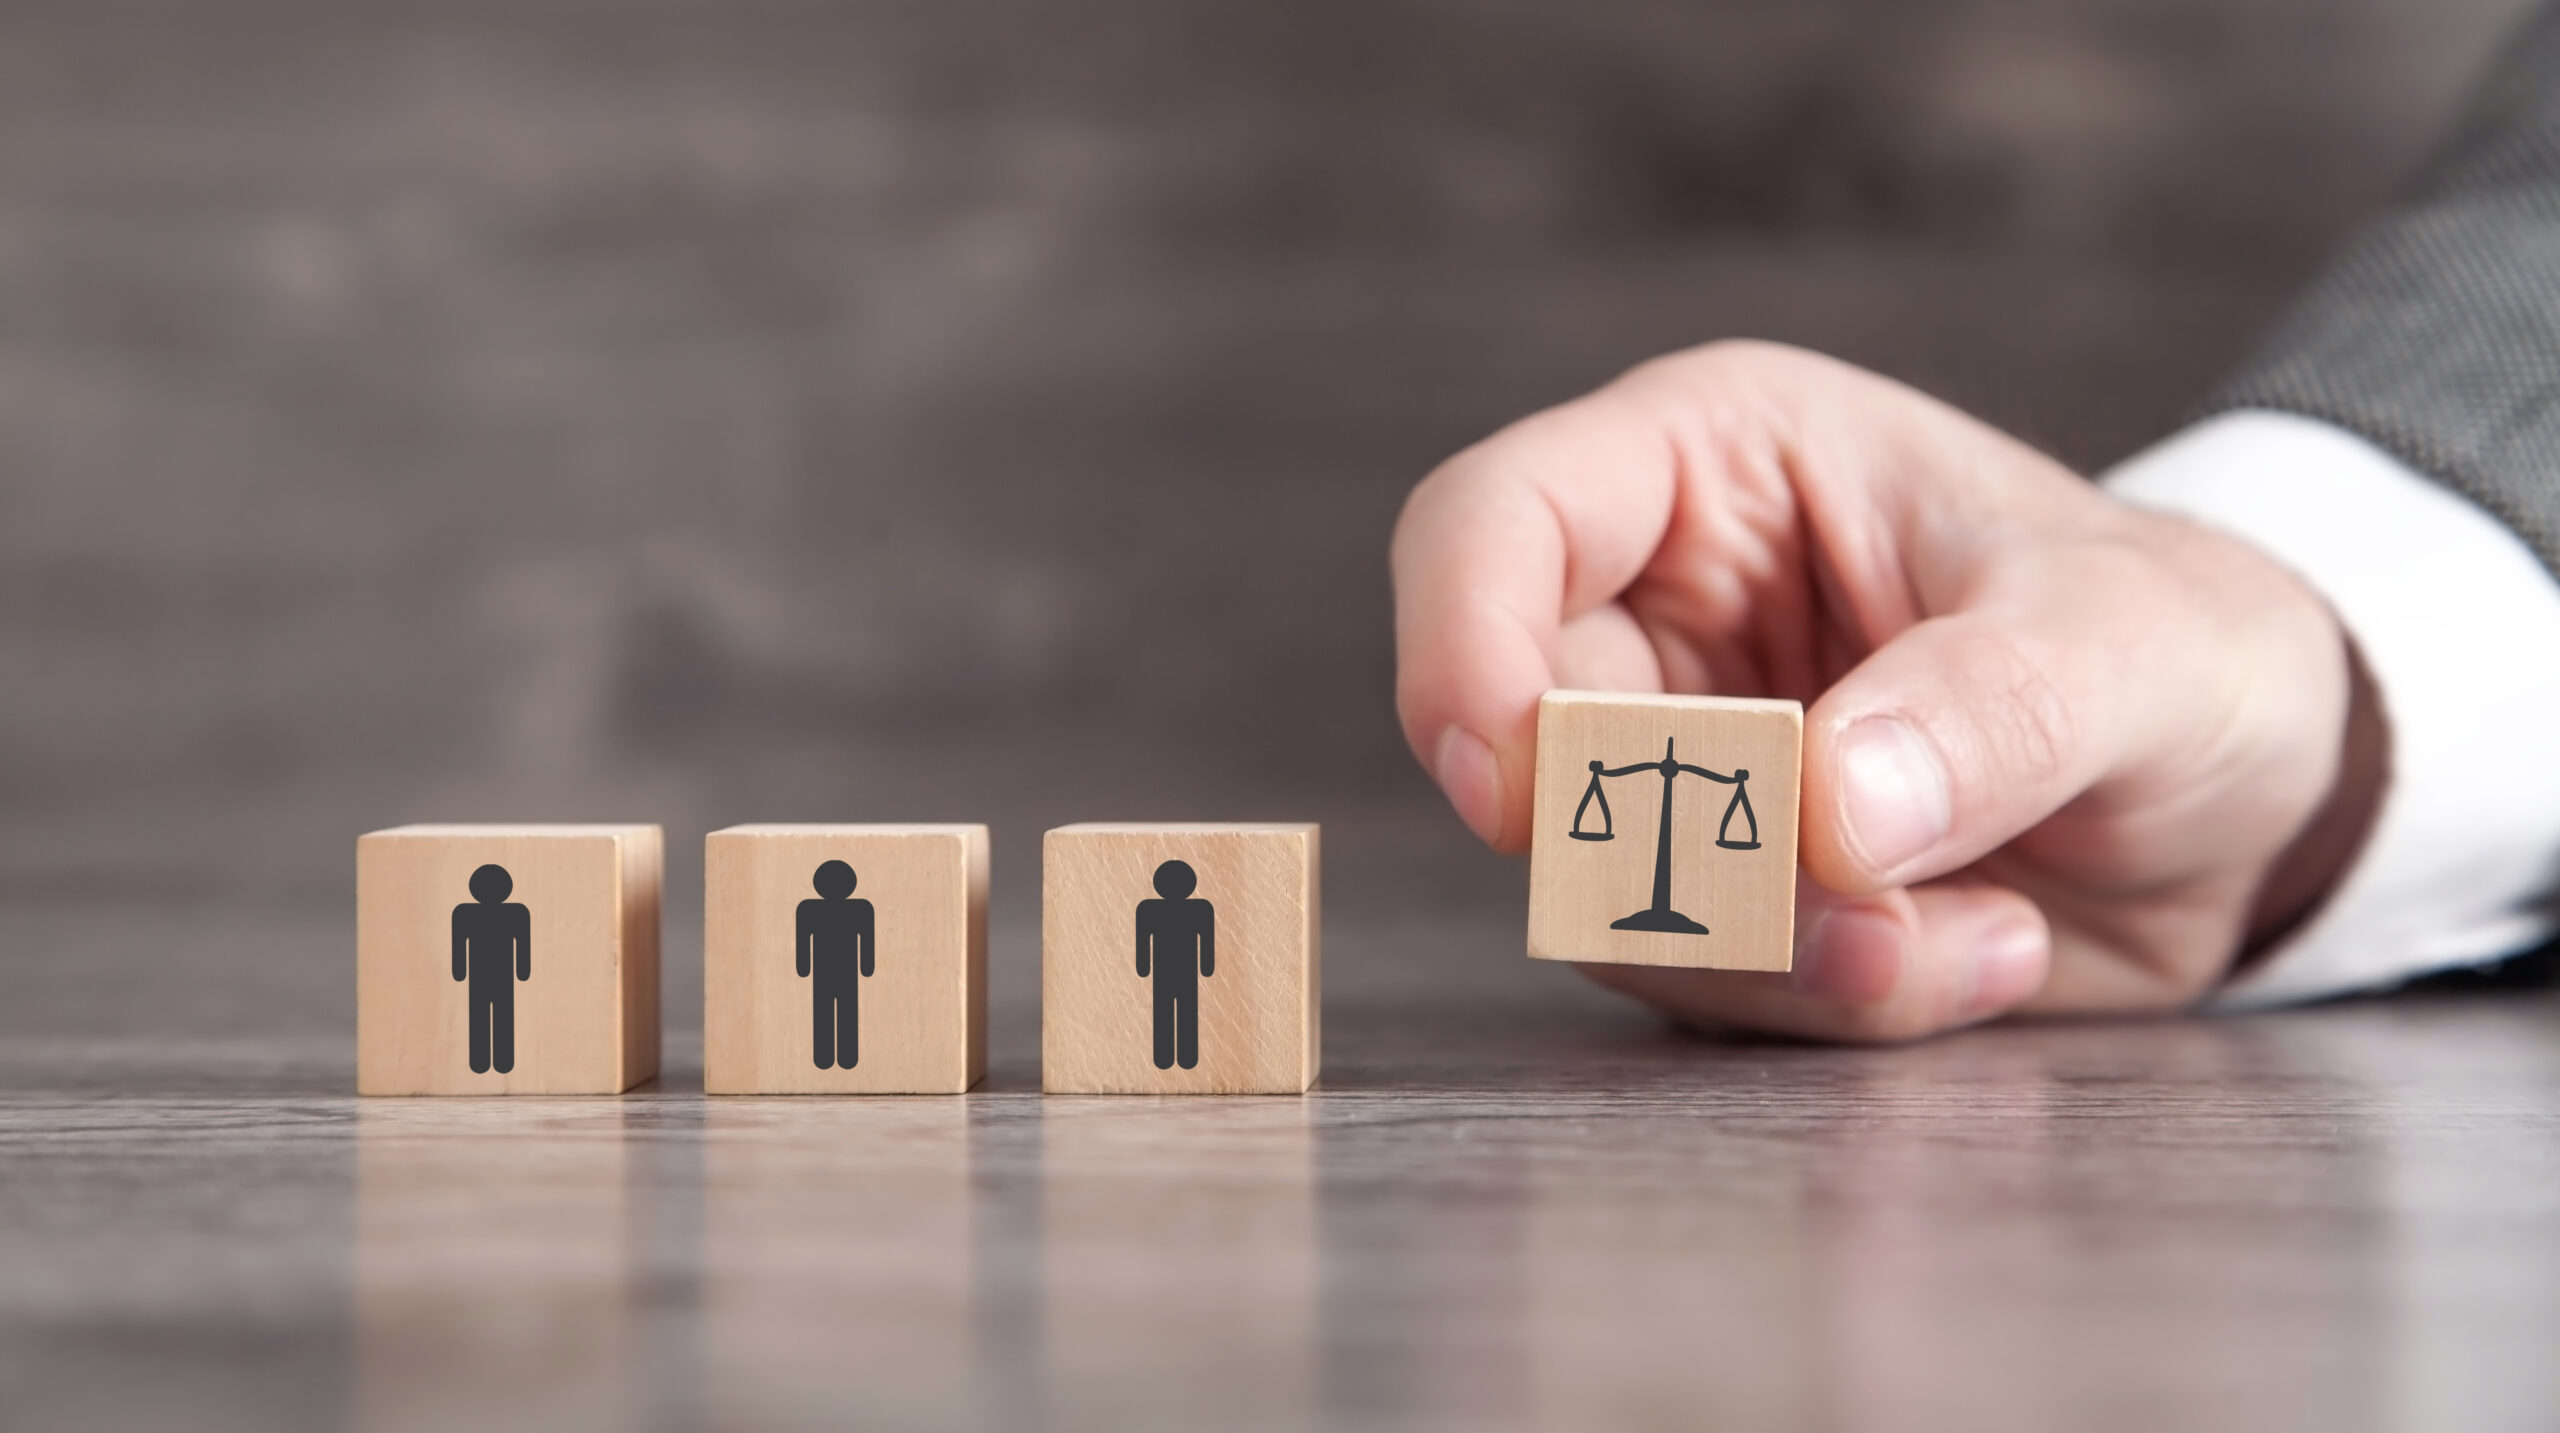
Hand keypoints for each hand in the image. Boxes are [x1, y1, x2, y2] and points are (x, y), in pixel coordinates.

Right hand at [1391, 342, 2383, 1041]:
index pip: (1490, 524)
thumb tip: (1824, 814)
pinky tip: (1985, 947)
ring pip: (1604, 894)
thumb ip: (1987, 710)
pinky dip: (1841, 1001)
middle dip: (1681, 853)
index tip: (1517, 788)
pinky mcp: (1718, 893)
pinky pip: (1705, 980)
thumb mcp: (2131, 643)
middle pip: (1525, 745)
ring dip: (1787, 951)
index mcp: (1711, 466)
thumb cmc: (2186, 642)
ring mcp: (1679, 764)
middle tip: (1867, 900)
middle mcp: (1659, 610)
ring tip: (1982, 930)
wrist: (2260, 794)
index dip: (1460, 647)